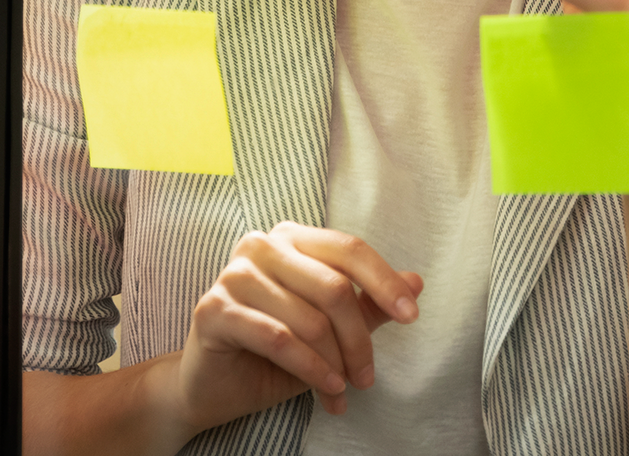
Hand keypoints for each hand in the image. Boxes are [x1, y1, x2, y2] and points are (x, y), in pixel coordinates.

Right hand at [177, 222, 422, 427]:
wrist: (212, 387)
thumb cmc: (273, 353)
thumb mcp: (329, 329)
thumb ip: (366, 305)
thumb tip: (416, 283)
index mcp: (292, 239)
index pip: (349, 249)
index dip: (385, 282)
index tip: (411, 317)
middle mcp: (261, 245)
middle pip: (334, 287)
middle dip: (359, 339)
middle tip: (368, 377)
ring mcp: (234, 274)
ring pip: (309, 318)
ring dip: (335, 362)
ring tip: (344, 389)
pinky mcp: (213, 309)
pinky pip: (279, 339)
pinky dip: (310, 369)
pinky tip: (326, 390)